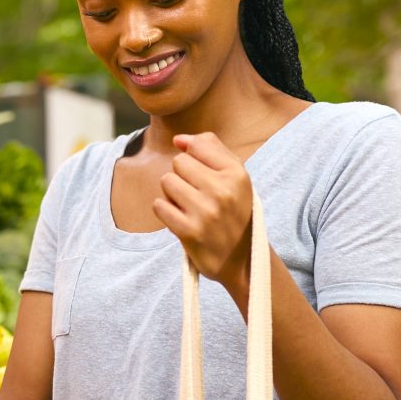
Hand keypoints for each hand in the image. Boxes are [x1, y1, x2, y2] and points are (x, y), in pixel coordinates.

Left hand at [155, 132, 252, 295]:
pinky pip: (159, 205)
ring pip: (166, 182)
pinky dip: (165, 211)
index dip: (192, 157)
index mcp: (237, 174)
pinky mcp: (189, 231)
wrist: (242, 259)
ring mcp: (205, 211)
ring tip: (188, 206)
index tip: (200, 173)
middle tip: (195, 194)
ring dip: (172, 194)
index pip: (197, 146)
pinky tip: (179, 218)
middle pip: (178, 162)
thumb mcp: (235, 178)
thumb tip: (179, 139)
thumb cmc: (234, 213)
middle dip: (182, 176)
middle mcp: (222, 190)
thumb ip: (211, 150)